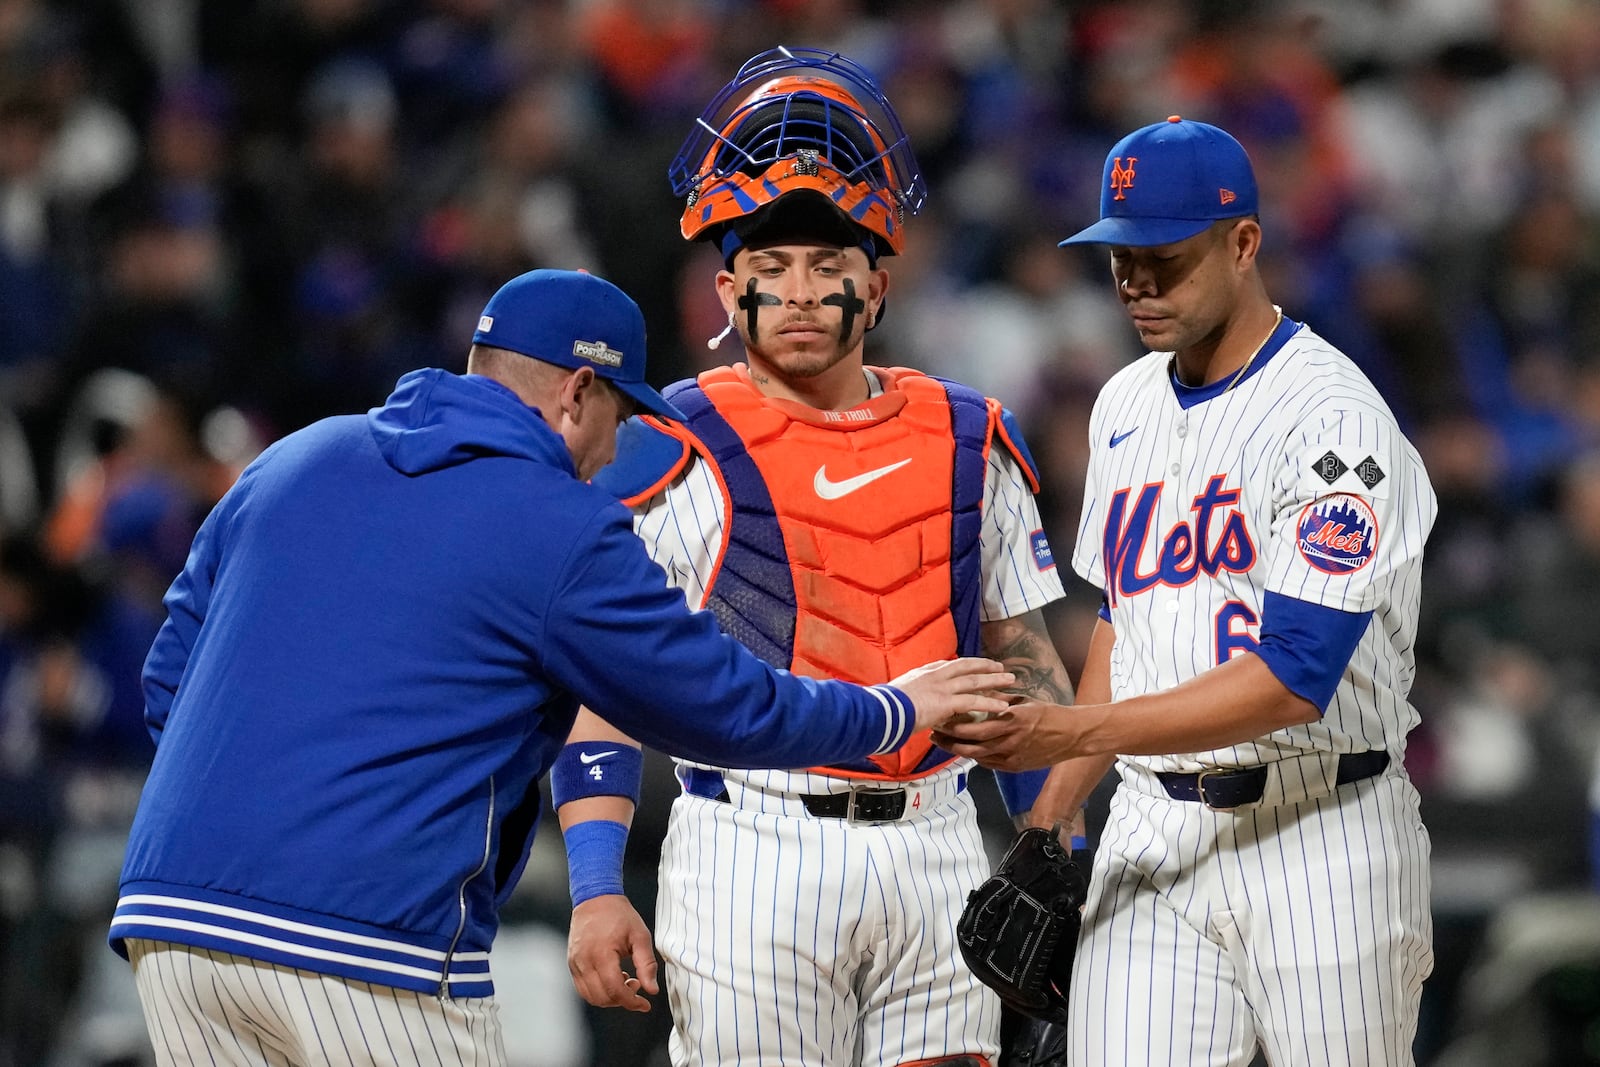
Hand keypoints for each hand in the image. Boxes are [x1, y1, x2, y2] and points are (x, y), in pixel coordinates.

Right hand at [567, 894, 657, 1011]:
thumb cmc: (619, 915)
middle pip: (602, 998)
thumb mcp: (640, 936)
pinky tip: (612, 977)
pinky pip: (583, 988)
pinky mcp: (572, 963)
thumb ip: (647, 965)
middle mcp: (584, 961)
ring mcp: (575, 963)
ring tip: (625, 980)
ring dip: (610, 997)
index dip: (631, 1002)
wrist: (595, 898)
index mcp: (602, 954)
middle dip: (622, 1000)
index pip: (615, 991)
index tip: (645, 1005)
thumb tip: (652, 991)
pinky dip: (599, 991)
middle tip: (636, 985)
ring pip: (591, 997)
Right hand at [892, 658, 1015, 733]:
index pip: (948, 665)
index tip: (974, 665)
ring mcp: (942, 687)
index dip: (964, 665)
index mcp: (923, 672)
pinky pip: (974, 701)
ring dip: (995, 680)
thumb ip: (908, 697)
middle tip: (1001, 667)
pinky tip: (1003, 706)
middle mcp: (935, 675)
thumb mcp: (896, 695)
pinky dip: (991, 703)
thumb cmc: (884, 706)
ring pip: (975, 681)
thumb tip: (906, 705)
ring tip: (1011, 681)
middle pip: (966, 666)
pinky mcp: (947, 701)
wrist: (882, 710)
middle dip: (985, 666)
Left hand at [930, 700, 1086, 770]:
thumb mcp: (1024, 702)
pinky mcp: (1016, 767)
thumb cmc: (1050, 714)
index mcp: (1011, 721)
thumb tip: (980, 695)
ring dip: (958, 751)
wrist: (1074, 735)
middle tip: (934, 735)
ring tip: (944, 744)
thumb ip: (1001, 701)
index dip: (954, 727)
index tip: (941, 719)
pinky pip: (989, 764)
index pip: (974, 728)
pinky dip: (975, 757)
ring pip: (977, 757)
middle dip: (949, 741)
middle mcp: (1010, 741)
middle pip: (971, 746)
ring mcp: (1013, 757)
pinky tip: (965, 751)